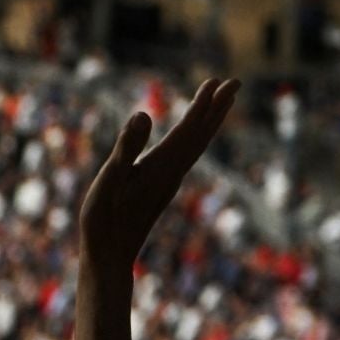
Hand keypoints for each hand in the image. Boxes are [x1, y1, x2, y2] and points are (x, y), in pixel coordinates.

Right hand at [78, 77, 239, 279]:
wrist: (110, 258)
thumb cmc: (104, 220)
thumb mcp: (109, 180)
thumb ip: (127, 147)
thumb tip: (144, 114)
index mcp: (161, 166)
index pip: (189, 130)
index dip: (203, 105)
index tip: (218, 81)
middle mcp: (171, 173)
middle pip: (201, 136)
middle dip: (217, 109)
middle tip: (236, 83)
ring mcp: (167, 182)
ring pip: (196, 147)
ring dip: (209, 123)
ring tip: (220, 103)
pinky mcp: (160, 189)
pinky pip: (186, 157)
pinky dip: (194, 140)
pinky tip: (190, 139)